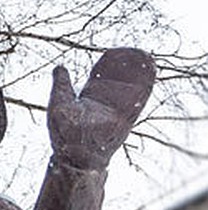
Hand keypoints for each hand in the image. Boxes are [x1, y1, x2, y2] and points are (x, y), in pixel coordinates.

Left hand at [47, 48, 155, 169]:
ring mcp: (116, 112)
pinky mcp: (126, 119)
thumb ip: (61, 84)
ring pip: (130, 90)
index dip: (106, 68)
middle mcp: (104, 106)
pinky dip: (145, 87)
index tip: (112, 54)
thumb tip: (60, 66)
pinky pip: (138, 101)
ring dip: (139, 76)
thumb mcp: (59, 102)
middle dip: (126, 70)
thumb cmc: (63, 134)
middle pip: (117, 83)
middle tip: (134, 53)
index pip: (99, 81)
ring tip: (146, 58)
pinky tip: (150, 73)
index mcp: (88, 102)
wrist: (76, 156)